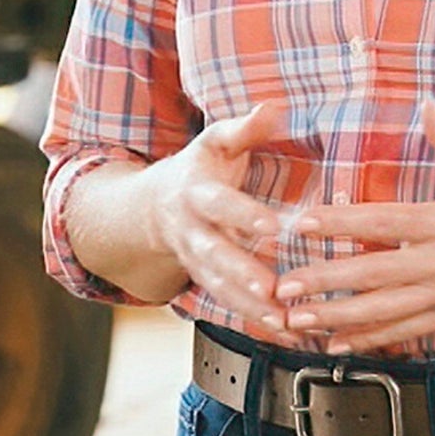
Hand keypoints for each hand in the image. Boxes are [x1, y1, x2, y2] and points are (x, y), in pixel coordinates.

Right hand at [142, 103, 290, 328]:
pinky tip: (282, 330)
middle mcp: (191, 230)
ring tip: (282, 321)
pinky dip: (252, 318)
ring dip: (249, 306)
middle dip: (242, 273)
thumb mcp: (215, 142)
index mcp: (195, 192)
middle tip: (272, 289)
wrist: (152, 206)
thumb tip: (272, 106)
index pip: (220, 204)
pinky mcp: (203, 280)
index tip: (274, 228)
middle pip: (214, 253)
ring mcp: (194, 260)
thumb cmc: (198, 169)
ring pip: (219, 286)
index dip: (244, 215)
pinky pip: (225, 303)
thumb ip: (244, 128)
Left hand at [273, 102, 434, 353]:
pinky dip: (371, 340)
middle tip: (282, 287)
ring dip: (336, 318)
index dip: (337, 222)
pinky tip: (339, 343)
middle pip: (372, 276)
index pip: (381, 222)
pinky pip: (407, 332)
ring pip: (384, 313)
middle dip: (323, 282)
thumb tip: (426, 104)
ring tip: (296, 322)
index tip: (300, 223)